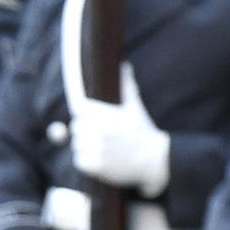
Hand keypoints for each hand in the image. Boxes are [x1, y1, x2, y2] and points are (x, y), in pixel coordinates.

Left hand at [71, 63, 169, 196]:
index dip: (86, 115)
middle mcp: (97, 129)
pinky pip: (79, 161)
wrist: (153, 159)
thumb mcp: (135, 107)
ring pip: (76, 145)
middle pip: (76, 127)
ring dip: (86, 148)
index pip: (80, 108)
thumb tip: (124, 65)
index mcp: (105, 114)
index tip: (95, 121)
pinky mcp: (92, 164)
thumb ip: (126, 86)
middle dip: (86, 132)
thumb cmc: (142, 132)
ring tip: (106, 149)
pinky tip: (103, 160)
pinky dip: (87, 162)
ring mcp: (94, 147)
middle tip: (106, 138)